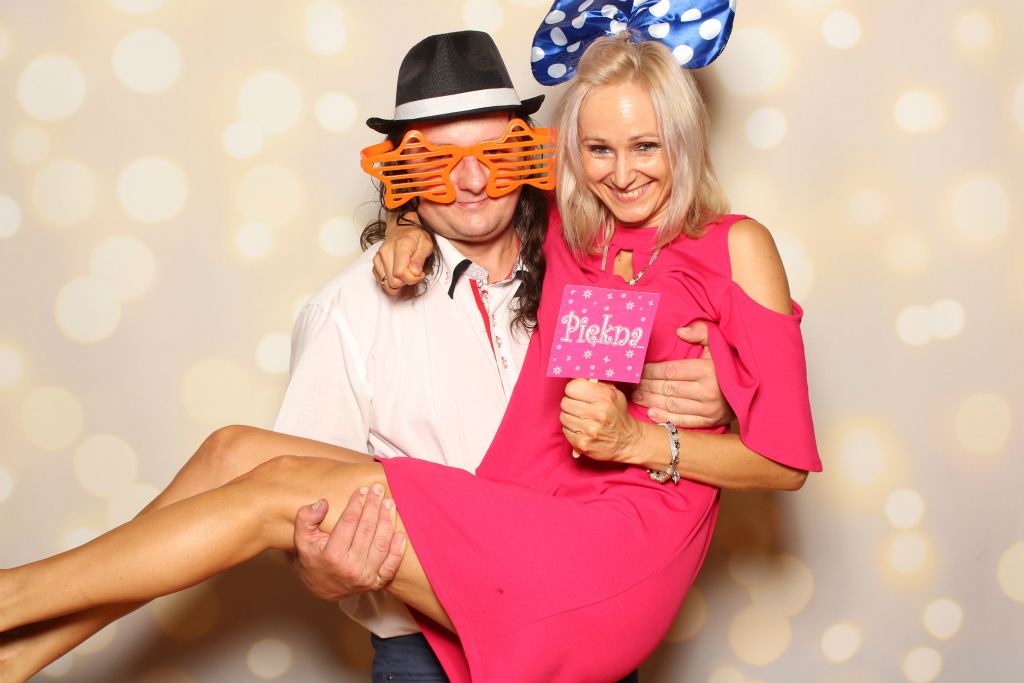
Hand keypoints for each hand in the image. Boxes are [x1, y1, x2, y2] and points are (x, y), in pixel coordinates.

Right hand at [292, 484, 406, 600]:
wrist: (320, 588)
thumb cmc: (313, 558)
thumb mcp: (302, 538)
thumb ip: (306, 518)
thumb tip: (323, 503)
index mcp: (331, 556)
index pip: (348, 523)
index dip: (357, 504)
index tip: (362, 490)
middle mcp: (350, 568)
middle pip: (367, 530)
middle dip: (373, 506)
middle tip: (378, 489)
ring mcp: (365, 577)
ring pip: (381, 544)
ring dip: (387, 521)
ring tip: (389, 503)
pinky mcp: (376, 583)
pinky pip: (391, 566)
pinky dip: (398, 550)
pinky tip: (400, 533)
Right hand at [373, 211, 432, 295]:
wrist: (401, 228)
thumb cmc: (415, 236)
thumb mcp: (426, 244)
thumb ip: (420, 260)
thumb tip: (415, 273)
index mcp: (401, 246)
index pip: (400, 272)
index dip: (412, 278)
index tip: (419, 274)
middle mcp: (386, 252)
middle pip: (393, 281)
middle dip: (405, 282)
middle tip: (413, 274)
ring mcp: (379, 257)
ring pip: (386, 283)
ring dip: (398, 283)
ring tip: (406, 273)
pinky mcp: (375, 263)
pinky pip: (382, 281)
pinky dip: (391, 281)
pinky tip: (398, 274)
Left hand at [559, 378, 643, 461]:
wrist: (628, 441)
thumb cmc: (617, 414)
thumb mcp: (612, 393)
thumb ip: (595, 382)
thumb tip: (575, 373)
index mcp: (604, 397)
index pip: (572, 387)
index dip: (574, 389)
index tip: (578, 393)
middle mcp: (598, 413)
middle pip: (565, 402)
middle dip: (571, 403)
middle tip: (581, 407)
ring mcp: (590, 430)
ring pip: (563, 416)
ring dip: (570, 417)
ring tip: (582, 419)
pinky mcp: (583, 444)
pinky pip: (565, 430)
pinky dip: (571, 429)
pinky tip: (582, 429)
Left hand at [633, 321, 734, 428]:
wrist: (755, 389)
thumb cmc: (732, 363)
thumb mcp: (720, 343)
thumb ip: (701, 332)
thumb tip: (679, 331)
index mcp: (707, 370)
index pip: (670, 371)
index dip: (650, 371)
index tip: (637, 369)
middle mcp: (707, 391)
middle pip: (667, 388)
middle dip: (646, 386)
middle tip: (630, 384)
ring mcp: (709, 409)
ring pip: (672, 405)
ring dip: (650, 401)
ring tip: (636, 396)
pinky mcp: (711, 421)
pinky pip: (684, 421)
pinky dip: (665, 418)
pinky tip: (651, 413)